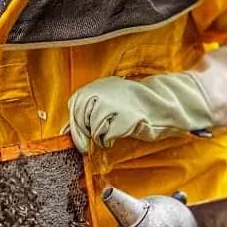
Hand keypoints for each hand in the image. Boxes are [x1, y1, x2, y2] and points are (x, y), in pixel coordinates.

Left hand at [67, 73, 212, 153]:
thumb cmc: (130, 107)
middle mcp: (101, 92)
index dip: (77, 127)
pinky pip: (107, 136)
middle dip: (87, 133)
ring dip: (101, 136)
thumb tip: (65, 132)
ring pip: (94, 130)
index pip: (75, 108)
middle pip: (81, 120)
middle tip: (101, 135)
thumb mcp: (105, 103)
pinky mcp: (124, 117)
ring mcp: (112, 104)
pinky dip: (111, 139)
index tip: (83, 137)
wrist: (161, 104)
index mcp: (95, 87)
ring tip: (114, 130)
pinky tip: (122, 131)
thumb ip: (85, 113)